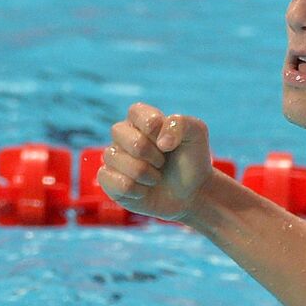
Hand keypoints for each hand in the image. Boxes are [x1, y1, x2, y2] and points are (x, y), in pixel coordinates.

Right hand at [100, 103, 213, 222]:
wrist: (191, 192)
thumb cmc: (191, 159)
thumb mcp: (196, 133)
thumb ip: (179, 124)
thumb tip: (161, 142)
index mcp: (140, 118)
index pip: (135, 112)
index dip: (154, 129)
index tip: (170, 142)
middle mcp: (123, 135)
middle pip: (120, 134)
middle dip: (150, 152)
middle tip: (162, 161)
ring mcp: (114, 158)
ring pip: (116, 159)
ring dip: (146, 173)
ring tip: (156, 177)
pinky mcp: (109, 181)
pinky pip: (116, 182)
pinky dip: (137, 190)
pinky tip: (145, 190)